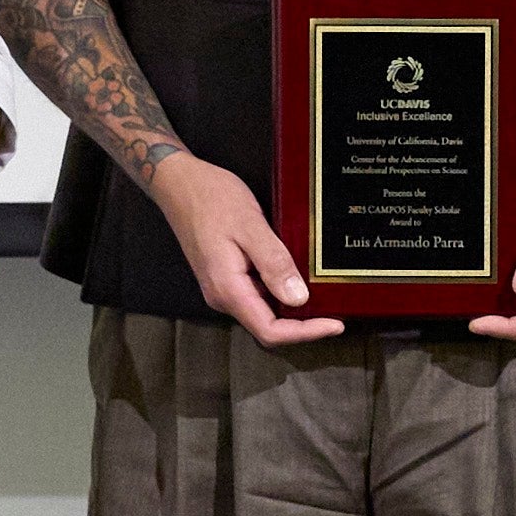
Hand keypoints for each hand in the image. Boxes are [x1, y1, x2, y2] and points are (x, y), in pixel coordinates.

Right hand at [150, 152, 341, 346]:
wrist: (179, 183)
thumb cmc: (211, 198)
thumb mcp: (250, 226)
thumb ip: (274, 263)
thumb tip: (298, 298)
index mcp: (228, 289)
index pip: (270, 330)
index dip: (306, 333)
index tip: (335, 325)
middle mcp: (222, 295)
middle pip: (268, 327)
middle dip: (303, 326)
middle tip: (336, 314)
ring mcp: (222, 287)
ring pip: (263, 313)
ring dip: (292, 310)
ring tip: (324, 298)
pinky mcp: (225, 277)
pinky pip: (257, 295)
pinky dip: (280, 293)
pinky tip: (297, 279)